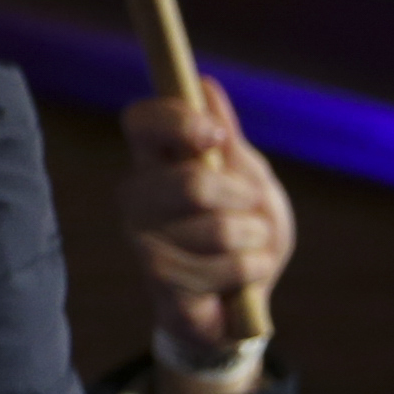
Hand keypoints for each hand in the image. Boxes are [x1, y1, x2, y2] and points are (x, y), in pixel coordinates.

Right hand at [120, 85, 293, 383]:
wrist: (237, 307)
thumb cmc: (242, 235)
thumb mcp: (249, 180)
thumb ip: (228, 140)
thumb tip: (205, 85)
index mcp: (157, 163)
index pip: (141, 122)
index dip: (176, 120)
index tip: (214, 135)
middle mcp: (138, 197)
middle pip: (190, 182)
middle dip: (241, 197)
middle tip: (247, 209)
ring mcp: (143, 241)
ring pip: (219, 229)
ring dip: (255, 239)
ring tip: (246, 248)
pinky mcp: (159, 282)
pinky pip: (228, 267)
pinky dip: (253, 269)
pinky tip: (240, 278)